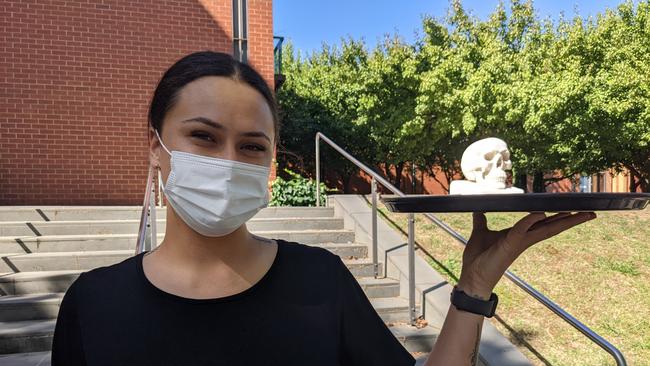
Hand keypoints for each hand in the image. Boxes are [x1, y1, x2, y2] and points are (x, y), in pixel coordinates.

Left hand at [456, 211, 596, 298]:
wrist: (472, 277)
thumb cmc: (477, 258)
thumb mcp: (480, 233)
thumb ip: (481, 222)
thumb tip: (478, 211)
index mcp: (518, 235)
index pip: (542, 224)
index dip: (556, 217)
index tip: (571, 210)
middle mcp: (523, 239)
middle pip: (552, 227)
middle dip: (571, 220)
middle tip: (590, 213)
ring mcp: (518, 243)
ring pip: (546, 229)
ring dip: (564, 221)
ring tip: (582, 215)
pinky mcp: (509, 245)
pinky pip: (521, 229)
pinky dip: (530, 220)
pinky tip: (541, 213)